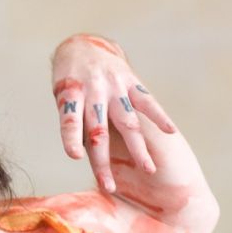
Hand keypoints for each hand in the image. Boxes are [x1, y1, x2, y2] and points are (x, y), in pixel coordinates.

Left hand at [51, 34, 175, 192]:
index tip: (75, 157)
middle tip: (108, 186)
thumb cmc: (68, 81)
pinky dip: (159, 116)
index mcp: (70, 95)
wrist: (82, 46)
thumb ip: (75, 122)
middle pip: (99, 131)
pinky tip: (170, 132)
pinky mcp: (130, 81)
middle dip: (103, 161)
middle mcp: (93, 91)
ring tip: (148, 169)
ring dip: (138, 147)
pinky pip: (146, 101)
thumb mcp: (61, 98)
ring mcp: (114, 86)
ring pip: (127, 121)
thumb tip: (87, 154)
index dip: (72, 138)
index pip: (70, 121)